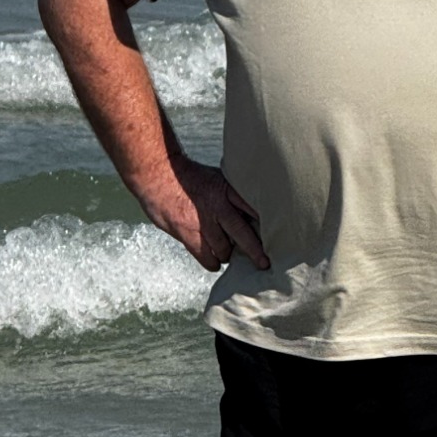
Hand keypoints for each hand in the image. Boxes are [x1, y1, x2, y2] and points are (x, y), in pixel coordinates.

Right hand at [137, 155, 268, 272]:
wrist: (156, 174)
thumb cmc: (186, 177)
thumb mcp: (216, 177)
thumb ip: (231, 194)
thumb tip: (251, 207)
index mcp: (226, 190)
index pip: (253, 208)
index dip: (266, 223)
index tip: (279, 235)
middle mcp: (217, 206)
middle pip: (243, 234)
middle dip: (256, 251)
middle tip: (265, 263)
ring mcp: (202, 222)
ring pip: (225, 250)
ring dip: (228, 254)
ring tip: (229, 253)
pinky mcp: (188, 234)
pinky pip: (207, 258)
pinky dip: (213, 262)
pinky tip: (215, 260)